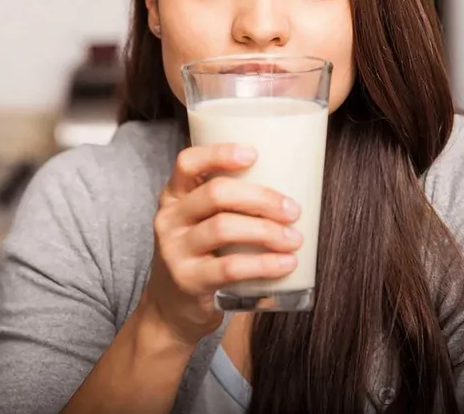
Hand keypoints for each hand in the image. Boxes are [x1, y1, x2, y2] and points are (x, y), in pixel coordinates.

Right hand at [137, 143, 301, 345]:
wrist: (170, 309)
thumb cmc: (200, 256)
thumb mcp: (199, 223)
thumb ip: (228, 203)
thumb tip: (293, 181)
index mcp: (174, 196)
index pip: (188, 162)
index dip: (219, 153)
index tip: (254, 154)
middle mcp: (170, 219)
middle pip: (215, 194)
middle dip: (261, 198)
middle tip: (293, 210)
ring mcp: (175, 250)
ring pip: (224, 228)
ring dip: (267, 231)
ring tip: (294, 239)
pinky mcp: (188, 281)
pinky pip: (229, 267)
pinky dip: (263, 264)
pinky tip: (285, 263)